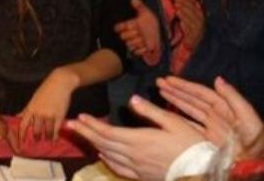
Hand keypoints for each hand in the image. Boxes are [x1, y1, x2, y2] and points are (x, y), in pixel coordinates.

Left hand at [17, 67, 76, 141]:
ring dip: (46, 137)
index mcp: (31, 108)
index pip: (23, 124)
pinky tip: (54, 139)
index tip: (20, 142)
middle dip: (36, 137)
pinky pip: (56, 129)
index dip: (21, 135)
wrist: (59, 83)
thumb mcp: (33, 99)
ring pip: (46, 131)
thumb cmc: (45, 90)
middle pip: (35, 130)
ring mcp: (49, 115)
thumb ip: (26, 110)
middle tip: (36, 141)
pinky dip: (55, 135)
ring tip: (46, 140)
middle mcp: (39, 113)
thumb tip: (17, 117)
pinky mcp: (59, 116)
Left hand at [66, 95, 205, 180]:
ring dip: (92, 144)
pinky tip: (102, 155)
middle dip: (84, 132)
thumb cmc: (191, 144)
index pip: (108, 132)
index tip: (78, 116)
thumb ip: (150, 111)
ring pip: (109, 155)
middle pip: (103, 143)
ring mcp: (137, 168)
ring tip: (81, 136)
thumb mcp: (174, 122)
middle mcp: (134, 155)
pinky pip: (120, 169)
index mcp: (139, 140)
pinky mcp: (143, 176)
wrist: (204, 172)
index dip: (91, 124)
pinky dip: (108, 160)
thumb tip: (132, 99)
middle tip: (68, 124)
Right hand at [115, 0, 161, 65]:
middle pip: (123, 36)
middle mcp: (128, 34)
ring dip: (140, 42)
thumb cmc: (152, 25)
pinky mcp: (136, 51)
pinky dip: (143, 49)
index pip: (118, 28)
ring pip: (130, 44)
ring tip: (146, 39)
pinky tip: (147, 46)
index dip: (122, 27)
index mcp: (128, 25)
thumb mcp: (147, 14)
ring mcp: (131, 43)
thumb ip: (140, 7)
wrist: (159, 36)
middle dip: (134, 35)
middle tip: (141, 33)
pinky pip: (135, 51)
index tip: (132, 25)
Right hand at [158, 76, 262, 156]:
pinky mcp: (207, 141)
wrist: (253, 164)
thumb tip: (217, 79)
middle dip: (176, 90)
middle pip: (192, 100)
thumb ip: (233, 98)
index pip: (201, 93)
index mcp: (225, 108)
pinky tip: (167, 115)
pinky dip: (178, 120)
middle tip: (159, 82)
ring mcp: (211, 128)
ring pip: (189, 111)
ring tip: (160, 92)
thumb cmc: (254, 141)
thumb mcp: (247, 117)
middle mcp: (216, 116)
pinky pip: (190, 127)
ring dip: (175, 101)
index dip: (185, 86)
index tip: (169, 79)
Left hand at [174, 0, 204, 50]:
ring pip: (194, 22)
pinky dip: (186, 27)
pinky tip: (181, 22)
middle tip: (177, 0)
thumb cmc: (187, 29)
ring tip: (177, 10)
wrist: (190, 46)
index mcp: (200, 17)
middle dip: (186, 6)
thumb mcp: (186, 16)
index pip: (196, 6)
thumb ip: (186, 5)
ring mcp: (199, 31)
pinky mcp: (194, 39)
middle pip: (196, 13)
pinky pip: (191, 32)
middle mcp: (201, 23)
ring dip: (186, 15)